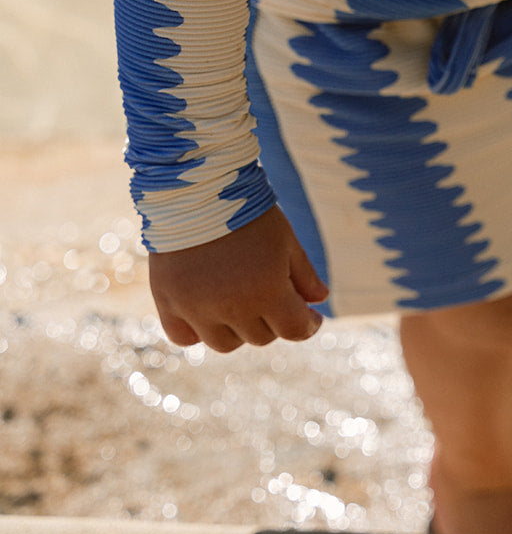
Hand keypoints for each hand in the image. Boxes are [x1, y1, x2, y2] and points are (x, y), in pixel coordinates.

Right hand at [148, 206, 328, 352]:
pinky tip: (208, 312)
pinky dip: (197, 332)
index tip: (311, 318)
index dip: (308, 325)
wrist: (195, 189)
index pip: (294, 330)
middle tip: (272, 297)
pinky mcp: (168, 303)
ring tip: (240, 302)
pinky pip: (185, 337)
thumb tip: (320, 301)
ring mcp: (197, 309)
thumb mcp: (285, 240)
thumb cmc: (246, 211)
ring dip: (238, 330)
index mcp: (267, 291)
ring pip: (225, 344)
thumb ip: (304, 275)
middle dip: (273, 320)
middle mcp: (232, 307)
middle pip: (260, 337)